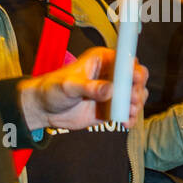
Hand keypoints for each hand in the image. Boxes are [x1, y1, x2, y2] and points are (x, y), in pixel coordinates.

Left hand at [20, 47, 148, 131]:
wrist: (45, 109)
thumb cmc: (53, 89)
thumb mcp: (69, 85)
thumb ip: (89, 87)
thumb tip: (109, 90)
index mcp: (102, 60)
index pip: (125, 59)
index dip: (133, 68)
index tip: (135, 79)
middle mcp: (111, 74)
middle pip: (136, 77)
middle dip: (137, 88)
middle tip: (131, 99)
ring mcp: (113, 91)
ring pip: (135, 95)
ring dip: (136, 104)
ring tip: (127, 112)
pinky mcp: (111, 107)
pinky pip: (127, 111)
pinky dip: (130, 117)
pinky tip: (125, 122)